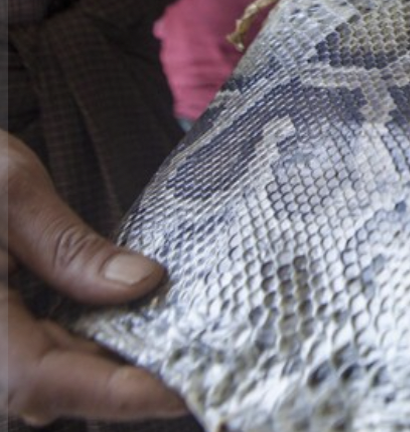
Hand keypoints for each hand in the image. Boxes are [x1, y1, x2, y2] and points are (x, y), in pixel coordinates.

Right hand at [1, 132, 187, 424]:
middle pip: (62, 384)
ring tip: (192, 336)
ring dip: (116, 358)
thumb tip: (142, 282)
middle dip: (136, 376)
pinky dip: (92, 339)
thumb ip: (69, 248)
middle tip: (215, 357)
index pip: (50, 381)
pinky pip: (44, 349)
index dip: (123, 393)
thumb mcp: (5, 190)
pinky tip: (138, 315)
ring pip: (55, 372)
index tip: (187, 389)